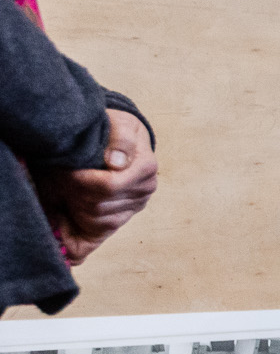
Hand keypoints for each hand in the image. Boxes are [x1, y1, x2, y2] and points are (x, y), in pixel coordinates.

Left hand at [39, 109, 158, 263]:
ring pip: (96, 218)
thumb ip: (121, 137)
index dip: (80, 180)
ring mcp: (135, 207)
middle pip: (98, 204)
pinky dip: (80, 219)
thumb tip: (116, 162)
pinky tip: (72, 204)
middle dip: (74, 191)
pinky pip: (99, 230)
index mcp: (146, 168)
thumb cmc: (115, 130)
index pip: (108, 186)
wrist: (119, 138)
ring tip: (67, 186)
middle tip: (61, 175)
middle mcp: (144, 191)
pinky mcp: (124, 217)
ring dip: (74, 203)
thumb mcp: (119, 123)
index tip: (64, 168)